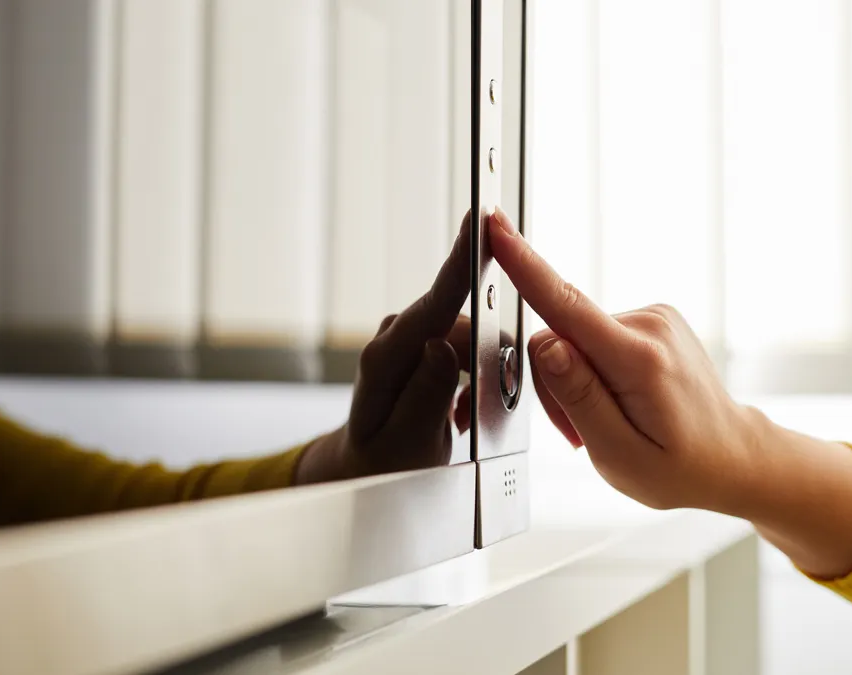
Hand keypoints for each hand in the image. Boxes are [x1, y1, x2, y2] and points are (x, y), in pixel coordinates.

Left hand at [296, 216, 472, 482]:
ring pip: (470, 337)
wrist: (364, 469)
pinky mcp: (420, 342)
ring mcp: (406, 336)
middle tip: (471, 416)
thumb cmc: (382, 465)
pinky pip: (464, 346)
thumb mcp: (408, 444)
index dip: (462, 260)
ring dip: (478, 378)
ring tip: (457, 419)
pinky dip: (471, 379)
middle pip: (465, 324)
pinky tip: (456, 410)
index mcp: (386, 359)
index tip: (482, 220)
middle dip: (487, 364)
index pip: (435, 304)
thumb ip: (425, 396)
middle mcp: (394, 336)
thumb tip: (442, 347)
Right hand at [487, 210, 758, 512]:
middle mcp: (649, 325)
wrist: (732, 457)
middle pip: (559, 337)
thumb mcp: (618, 453)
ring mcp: (653, 317)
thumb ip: (577, 397)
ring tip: (608, 421)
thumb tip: (545, 344)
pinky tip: (618, 400)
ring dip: (575, 381)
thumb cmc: (680, 467)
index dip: (524, 265)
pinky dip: (593, 370)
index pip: (566, 305)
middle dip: (556, 385)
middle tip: (581, 432)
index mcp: (639, 360)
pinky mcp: (650, 317)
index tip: (496, 225)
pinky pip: (594, 337)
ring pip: (573, 339)